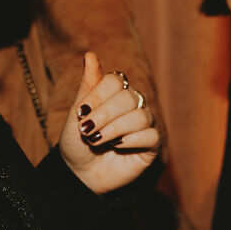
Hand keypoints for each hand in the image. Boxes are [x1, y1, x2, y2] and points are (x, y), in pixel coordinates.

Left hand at [59, 52, 160, 192]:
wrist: (81, 175)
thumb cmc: (78, 143)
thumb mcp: (78, 113)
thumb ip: (87, 86)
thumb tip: (90, 55)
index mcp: (115, 94)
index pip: (116, 80)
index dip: (98, 95)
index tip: (81, 112)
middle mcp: (133, 105)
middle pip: (129, 97)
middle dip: (104, 114)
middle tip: (87, 129)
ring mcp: (145, 124)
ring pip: (141, 116)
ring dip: (115, 129)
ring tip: (98, 140)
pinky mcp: (152, 145)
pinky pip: (150, 135)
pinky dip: (130, 140)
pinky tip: (117, 147)